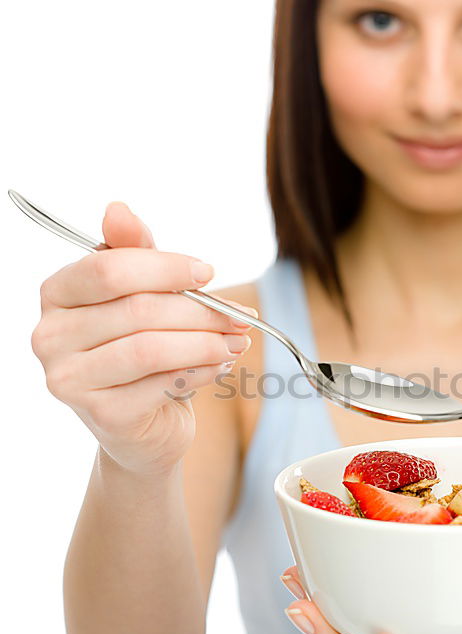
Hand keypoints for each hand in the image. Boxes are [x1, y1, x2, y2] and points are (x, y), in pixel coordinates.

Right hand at [31, 201, 255, 477]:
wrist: (143, 425)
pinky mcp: (100, 414)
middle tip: (240, 317)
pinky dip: (200, 371)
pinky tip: (219, 366)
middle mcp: (50, 336)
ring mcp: (69, 379)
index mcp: (56, 293)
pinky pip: (161, 383)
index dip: (165, 267)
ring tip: (236, 342)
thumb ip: (133, 251)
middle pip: (137, 310)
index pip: (109, 269)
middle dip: (200, 311)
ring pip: (150, 348)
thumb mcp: (141, 293)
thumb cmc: (141, 347)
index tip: (208, 272)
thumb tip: (117, 208)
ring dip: (205, 342)